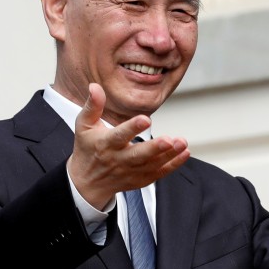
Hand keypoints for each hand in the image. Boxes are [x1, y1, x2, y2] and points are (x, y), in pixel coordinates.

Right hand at [67, 83, 189, 208]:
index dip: (132, 128)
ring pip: (152, 164)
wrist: (87, 182)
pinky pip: (159, 173)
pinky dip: (173, 165)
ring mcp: (130, 171)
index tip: (145, 119)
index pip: (119, 135)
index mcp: (105, 144)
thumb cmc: (87, 148)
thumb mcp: (84, 125)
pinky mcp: (140, 179)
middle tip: (169, 140)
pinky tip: (184, 153)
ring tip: (182, 143)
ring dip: (169, 155)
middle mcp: (118, 159)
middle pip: (138, 155)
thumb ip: (92, 106)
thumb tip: (95, 86)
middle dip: (155, 148)